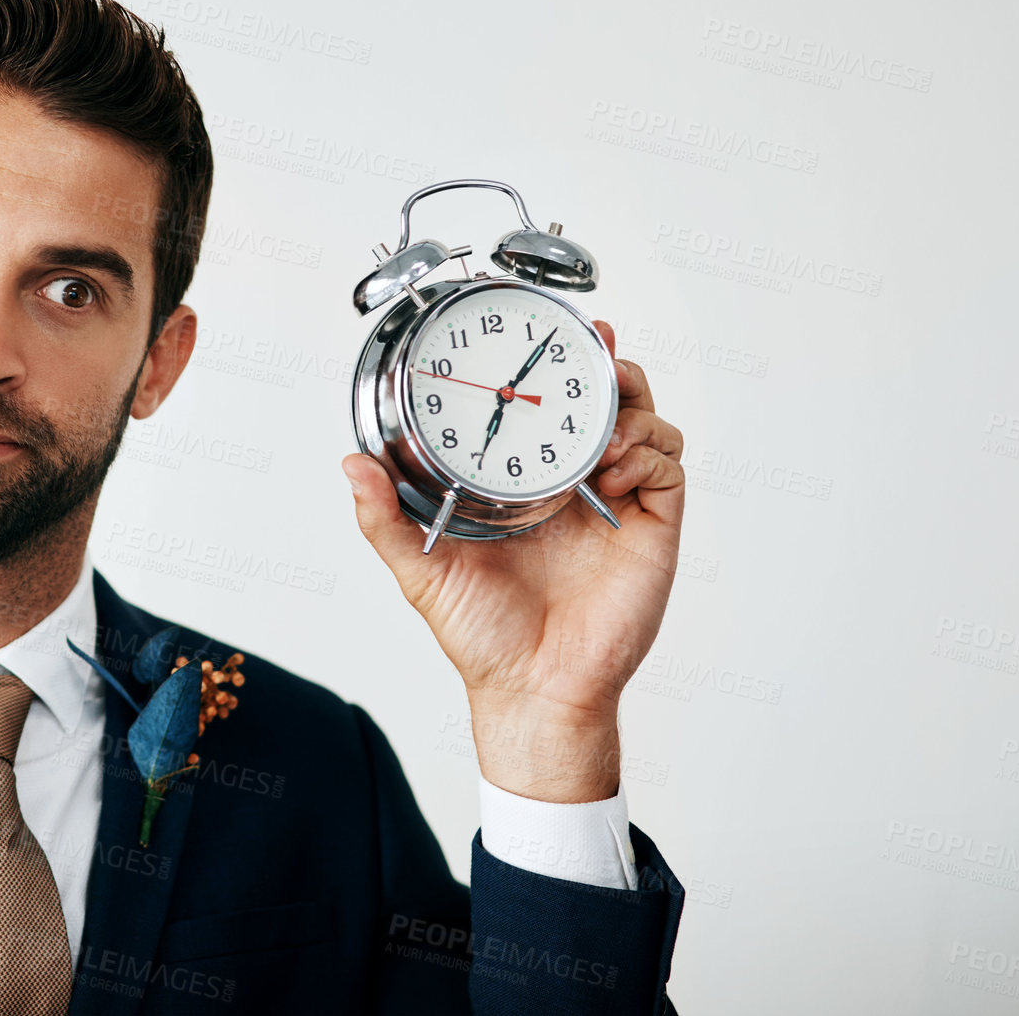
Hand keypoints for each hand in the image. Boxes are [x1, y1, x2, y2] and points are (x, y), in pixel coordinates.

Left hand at [341, 320, 684, 801]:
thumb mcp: (419, 568)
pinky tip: (613, 465)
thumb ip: (383, 516)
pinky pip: (668, 467)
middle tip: (590, 342)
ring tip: (596, 422)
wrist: (530, 688)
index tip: (541, 330)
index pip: (547, 407)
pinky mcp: (652, 528)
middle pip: (608, 399)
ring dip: (627, 405)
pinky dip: (648, 450)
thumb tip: (350, 464)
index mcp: (527, 482)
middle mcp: (577, 483)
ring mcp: (619, 502)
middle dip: (604, 364)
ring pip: (647, 421)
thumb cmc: (481, 634)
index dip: (552, 366)